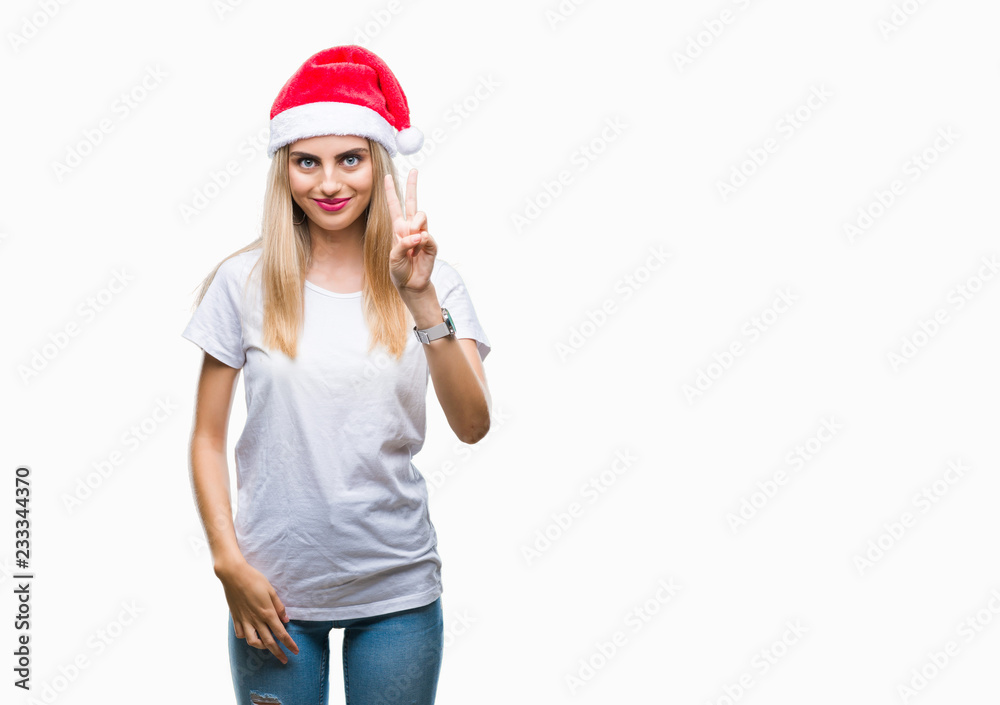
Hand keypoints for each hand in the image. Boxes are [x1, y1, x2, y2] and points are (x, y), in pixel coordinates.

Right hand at [216, 559, 298, 663]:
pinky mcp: (236, 618)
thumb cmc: (255, 580)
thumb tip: (286, 620)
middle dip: (278, 653)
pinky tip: (251, 634)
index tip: (295, 652)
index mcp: (267, 613)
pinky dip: (247, 637)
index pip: (281, 633)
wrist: (234, 575)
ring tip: (267, 646)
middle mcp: (256, 619)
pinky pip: (241, 634)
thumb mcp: (271, 591)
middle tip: (284, 660)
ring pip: (253, 642)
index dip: (289, 644)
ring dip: (261, 647)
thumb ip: (279, 607)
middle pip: (269, 642)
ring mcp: (244, 620)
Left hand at [385, 169, 435, 294]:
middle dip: (412, 185)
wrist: (411, 283)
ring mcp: (422, 234)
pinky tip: (418, 250)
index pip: (394, 206)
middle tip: (413, 170)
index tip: (387, 176)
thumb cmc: (399, 269)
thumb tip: (419, 235)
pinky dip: (421, 242)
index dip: (391, 191)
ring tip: (413, 242)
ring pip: (421, 216)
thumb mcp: (394, 256)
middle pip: (412, 202)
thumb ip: (403, 243)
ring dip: (416, 226)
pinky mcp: (431, 244)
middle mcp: (410, 228)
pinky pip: (427, 235)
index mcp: (398, 228)